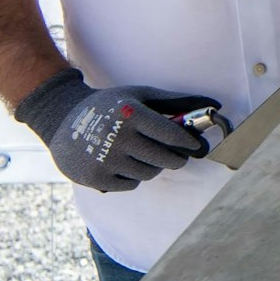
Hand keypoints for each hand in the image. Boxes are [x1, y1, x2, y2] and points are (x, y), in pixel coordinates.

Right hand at [14, 68, 220, 192]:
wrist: (63, 119)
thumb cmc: (112, 105)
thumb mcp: (141, 95)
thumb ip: (177, 102)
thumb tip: (215, 104)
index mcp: (133, 115)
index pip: (172, 135)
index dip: (189, 142)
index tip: (195, 145)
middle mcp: (120, 138)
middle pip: (165, 159)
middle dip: (176, 158)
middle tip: (177, 155)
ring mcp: (106, 160)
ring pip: (149, 173)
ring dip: (154, 167)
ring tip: (146, 156)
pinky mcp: (96, 178)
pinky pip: (131, 184)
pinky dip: (134, 177)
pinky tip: (125, 163)